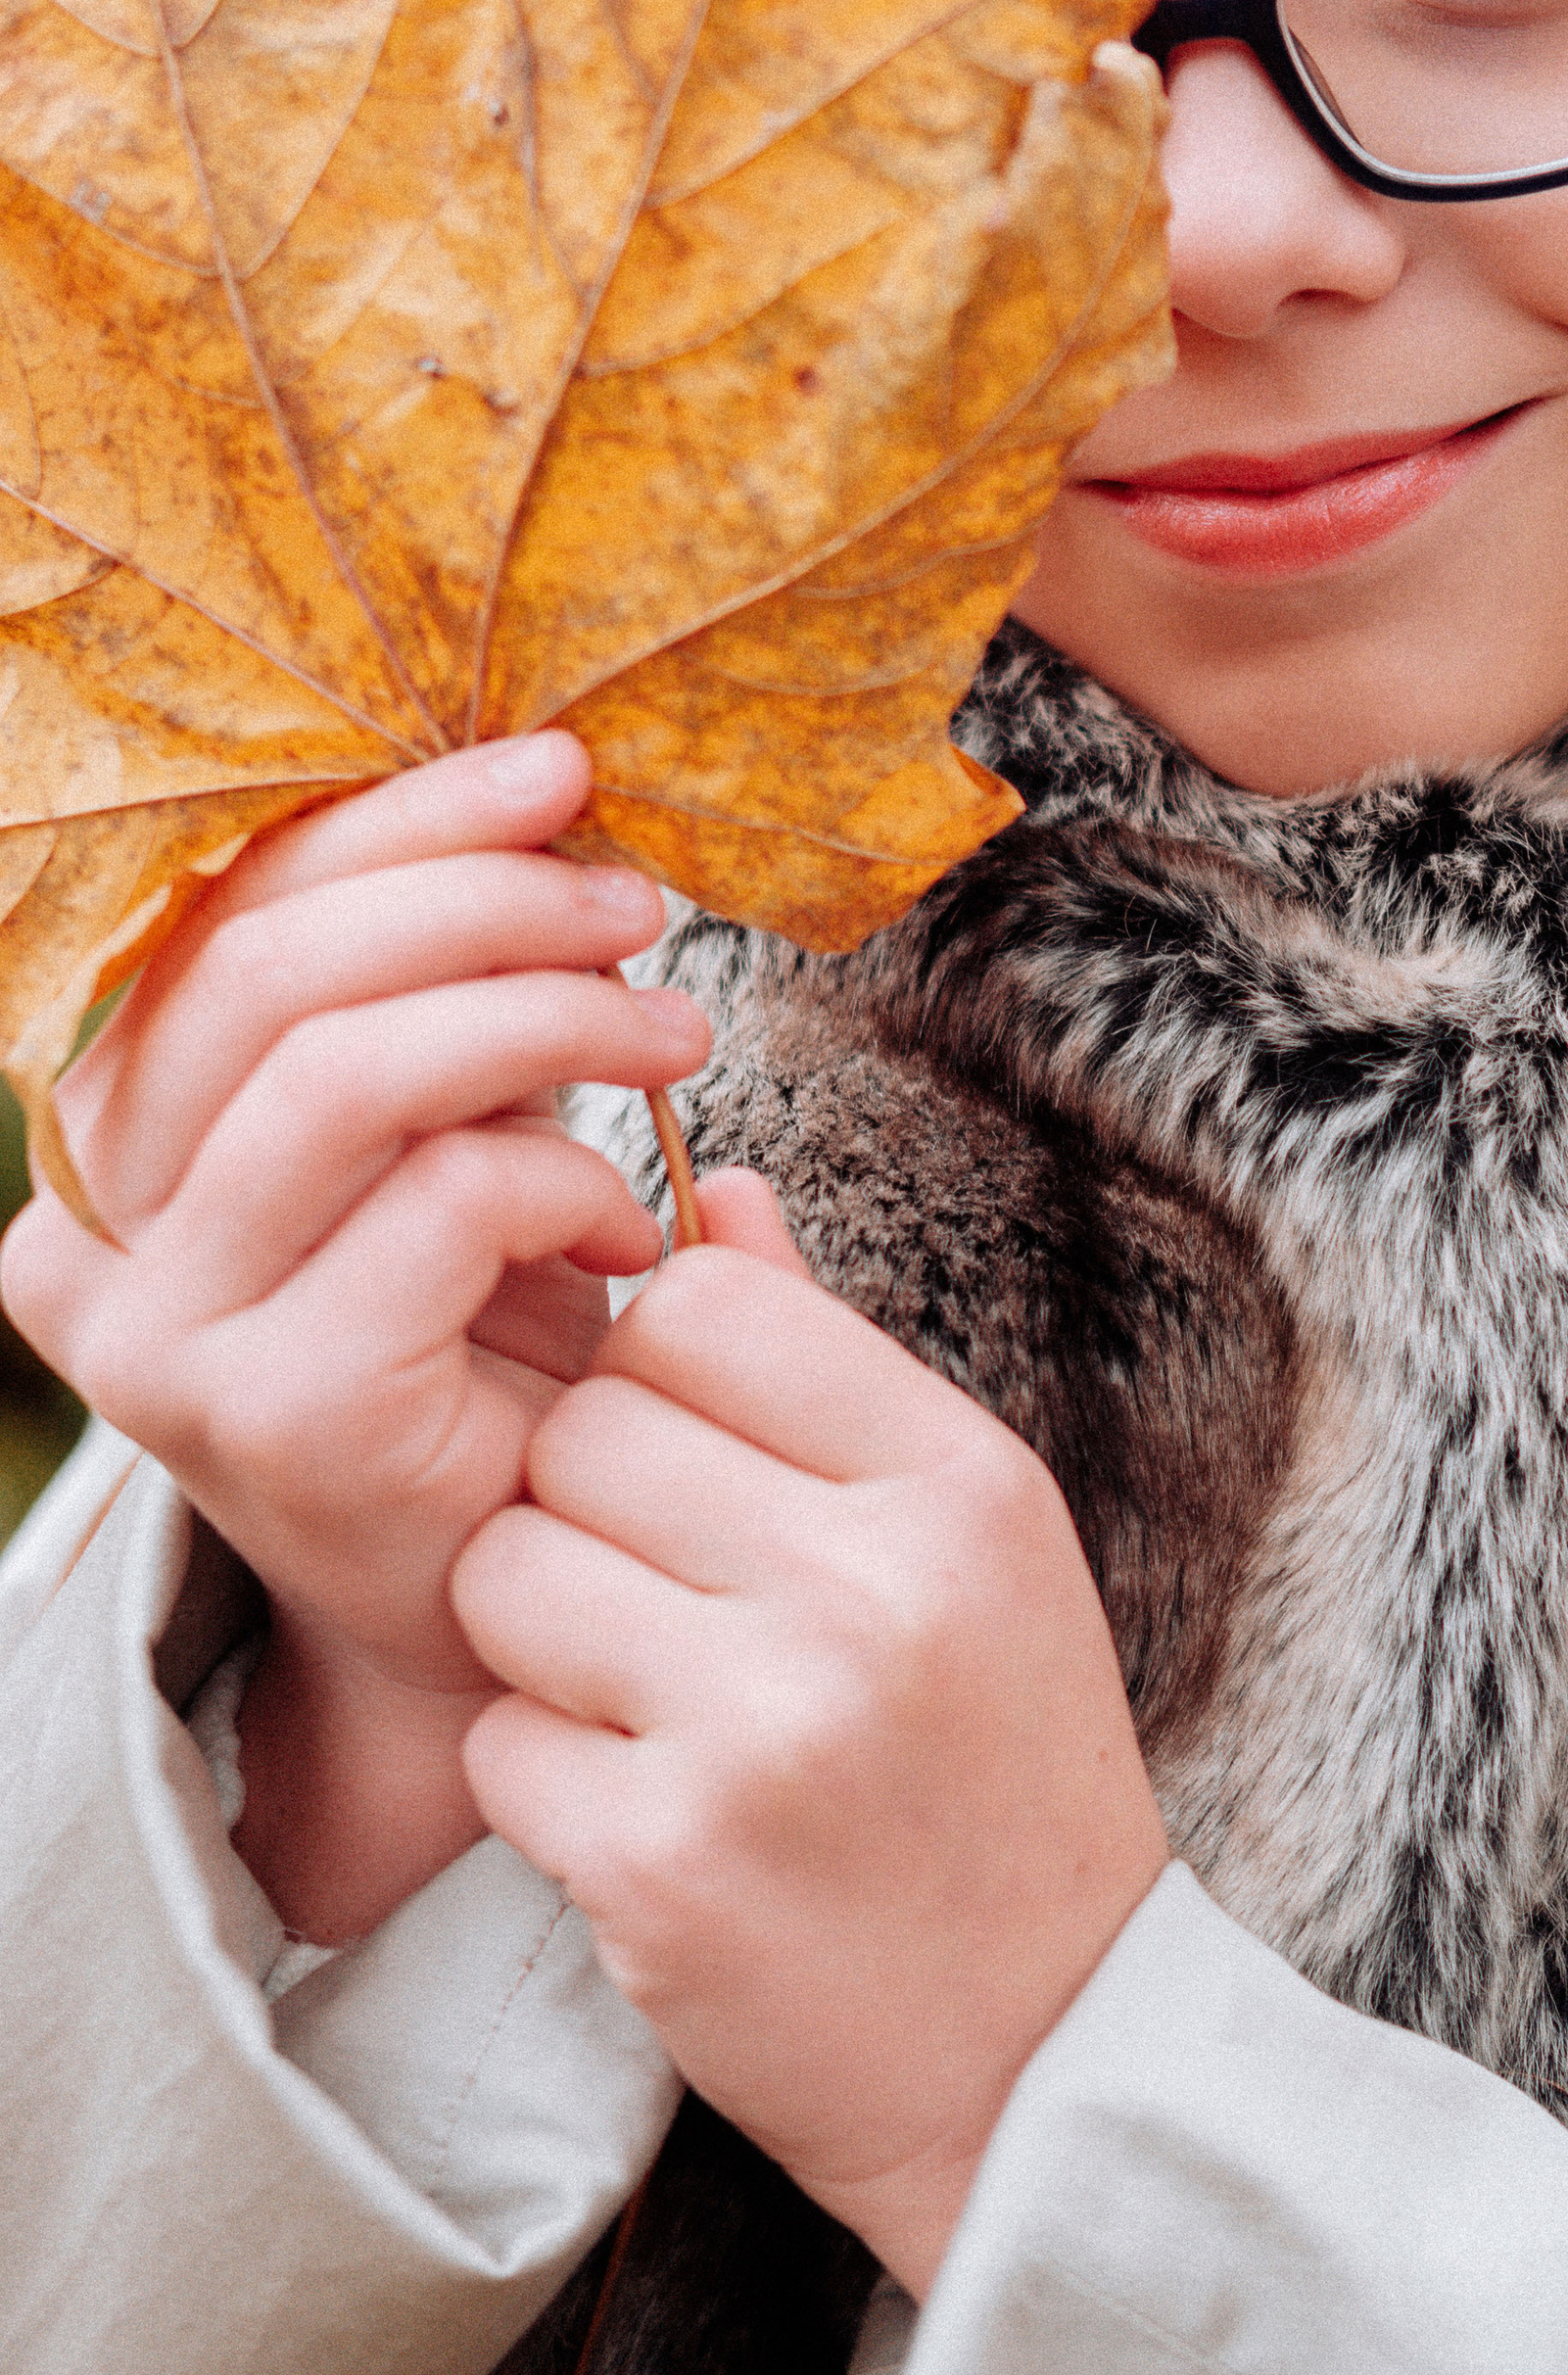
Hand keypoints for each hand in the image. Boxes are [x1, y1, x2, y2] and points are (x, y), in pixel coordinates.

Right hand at [0, 736, 711, 1936]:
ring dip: (545, 1016)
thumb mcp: (442, 1130)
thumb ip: (440, 986)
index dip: (396, 821)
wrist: (501, 1601)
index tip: (559, 773)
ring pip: (350, 1070)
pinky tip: (632, 1230)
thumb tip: (546, 795)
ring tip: (675, 1036)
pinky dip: (567, 1175)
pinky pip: (442, 1201)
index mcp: (99, 1136)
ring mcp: (161, 1333)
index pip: (223, 912)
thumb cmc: (481, 1343)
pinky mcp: (275, 1410)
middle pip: (269, 968)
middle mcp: (85, 1232)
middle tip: (637, 907)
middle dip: (480, 900)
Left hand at [451, 1175, 1171, 2297]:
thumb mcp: (969, 1544)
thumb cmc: (997, 1768)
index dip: (658, 1367)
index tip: (694, 1453)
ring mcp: (763, 1730)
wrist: (1041, 2055)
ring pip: (507, 1567)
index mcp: (958, 1487)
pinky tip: (644, 1816)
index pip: (706, 1305)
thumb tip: (717, 1192)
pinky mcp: (661, 1864)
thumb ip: (830, 1366)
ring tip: (647, 1700)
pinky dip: (541, 1777)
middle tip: (664, 1596)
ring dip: (540, 1633)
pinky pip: (497, 1738)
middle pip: (586, 1424)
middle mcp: (870, 1590)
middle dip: (589, 1501)